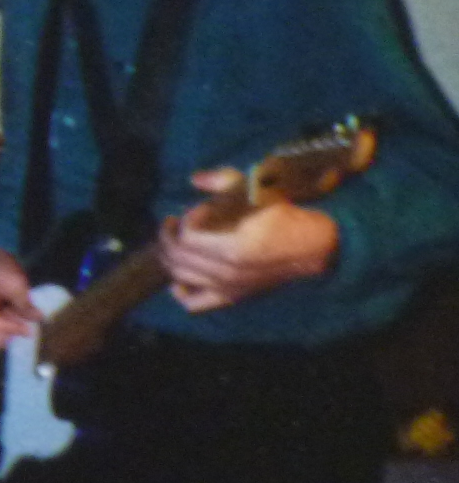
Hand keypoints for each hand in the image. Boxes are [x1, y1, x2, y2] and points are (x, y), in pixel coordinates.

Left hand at [159, 169, 336, 312]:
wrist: (313, 246)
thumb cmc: (285, 217)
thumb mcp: (258, 193)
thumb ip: (224, 181)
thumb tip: (195, 179)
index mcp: (234, 249)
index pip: (188, 238)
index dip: (186, 220)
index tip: (198, 210)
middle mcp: (227, 274)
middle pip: (178, 258)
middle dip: (169, 237)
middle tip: (172, 222)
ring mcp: (228, 288)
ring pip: (180, 277)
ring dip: (170, 257)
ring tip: (173, 241)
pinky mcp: (231, 297)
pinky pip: (195, 304)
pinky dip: (181, 292)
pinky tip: (177, 278)